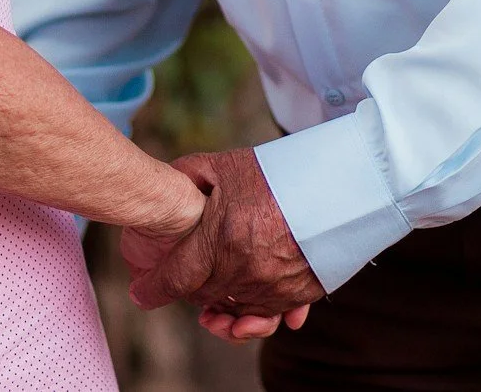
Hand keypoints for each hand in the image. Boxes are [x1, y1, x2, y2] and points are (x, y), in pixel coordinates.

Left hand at [119, 148, 323, 332]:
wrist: (341, 184)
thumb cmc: (279, 172)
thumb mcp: (226, 165)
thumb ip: (189, 174)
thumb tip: (163, 184)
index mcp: (221, 238)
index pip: (175, 278)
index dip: (152, 289)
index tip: (140, 294)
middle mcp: (244, 270)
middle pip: (204, 296)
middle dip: (188, 296)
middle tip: (179, 287)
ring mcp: (273, 286)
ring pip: (236, 311)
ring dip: (222, 311)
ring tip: (213, 311)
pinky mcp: (299, 293)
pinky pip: (270, 315)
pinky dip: (258, 315)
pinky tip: (249, 315)